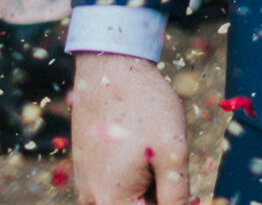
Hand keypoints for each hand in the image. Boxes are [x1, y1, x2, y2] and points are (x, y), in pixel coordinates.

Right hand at [71, 53, 188, 204]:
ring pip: (127, 199)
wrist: (109, 69)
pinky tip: (141, 147)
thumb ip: (176, 194)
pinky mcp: (85, 171)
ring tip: (153, 150)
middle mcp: (92, 200)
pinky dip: (134, 175)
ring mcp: (85, 186)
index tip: (175, 174)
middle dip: (159, 193)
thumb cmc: (144, 107)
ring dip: (147, 186)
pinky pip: (114, 187)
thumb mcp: (173, 151)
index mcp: (113, 201)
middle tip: (166, 160)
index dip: (172, 202)